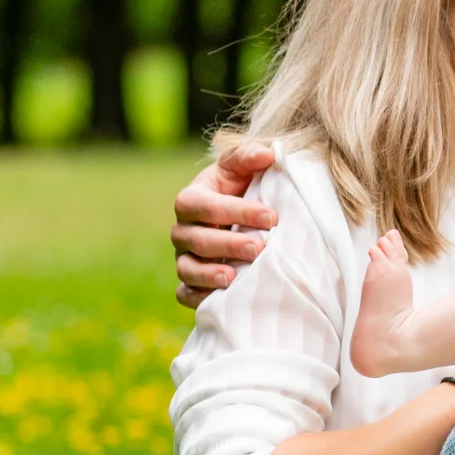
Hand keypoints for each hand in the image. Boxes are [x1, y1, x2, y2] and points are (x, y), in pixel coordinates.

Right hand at [173, 142, 278, 307]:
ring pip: (187, 269)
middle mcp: (182, 230)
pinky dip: (199, 299)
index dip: (237, 211)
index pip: (206, 206)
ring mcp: (183, 258)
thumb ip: (250, 157)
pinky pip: (185, 294)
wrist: (239, 221)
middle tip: (259, 248)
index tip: (271, 218)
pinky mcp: (189, 283)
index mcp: (191, 200)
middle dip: (227, 244)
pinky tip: (222, 299)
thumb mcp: (241, 170)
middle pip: (196, 240)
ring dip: (209, 274)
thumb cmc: (240, 190)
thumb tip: (269, 154)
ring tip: (234, 277)